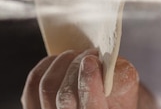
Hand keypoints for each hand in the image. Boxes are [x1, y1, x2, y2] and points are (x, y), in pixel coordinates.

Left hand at [21, 49, 156, 108]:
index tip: (91, 61)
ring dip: (63, 63)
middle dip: (76, 69)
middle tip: (88, 56)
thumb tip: (106, 65)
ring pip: (47, 87)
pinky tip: (61, 62)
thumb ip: (123, 79)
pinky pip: (33, 83)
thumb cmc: (115, 97)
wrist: (101, 102)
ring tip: (78, 57)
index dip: (89, 85)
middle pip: (64, 99)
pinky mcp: (33, 108)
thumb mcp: (127, 90)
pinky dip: (48, 65)